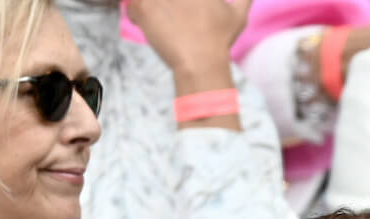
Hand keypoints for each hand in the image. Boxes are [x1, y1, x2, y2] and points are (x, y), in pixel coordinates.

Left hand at [126, 0, 251, 82]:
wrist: (201, 61)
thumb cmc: (219, 39)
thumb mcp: (238, 15)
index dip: (178, 4)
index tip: (181, 10)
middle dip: (164, 4)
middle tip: (168, 13)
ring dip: (148, 6)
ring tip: (157, 17)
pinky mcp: (143, 6)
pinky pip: (131, 4)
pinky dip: (136, 14)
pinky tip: (149, 25)